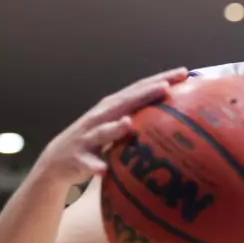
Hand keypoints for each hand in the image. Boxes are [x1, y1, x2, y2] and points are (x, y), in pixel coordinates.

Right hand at [33, 69, 187, 185]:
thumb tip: (179, 119)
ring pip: (102, 131)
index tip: (185, 73)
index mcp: (114, 107)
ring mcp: (87, 137)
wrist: (58, 161)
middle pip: (124, 103)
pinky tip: (103, 170)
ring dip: (113, 128)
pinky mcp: (78, 158)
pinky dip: (94, 165)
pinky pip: (87, 163)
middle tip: (166, 87)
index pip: (140, 89)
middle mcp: (100, 117)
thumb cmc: (98, 142)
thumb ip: (142, 119)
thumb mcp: (119, 126)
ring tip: (128, 124)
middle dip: (144, 94)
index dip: (161, 79)